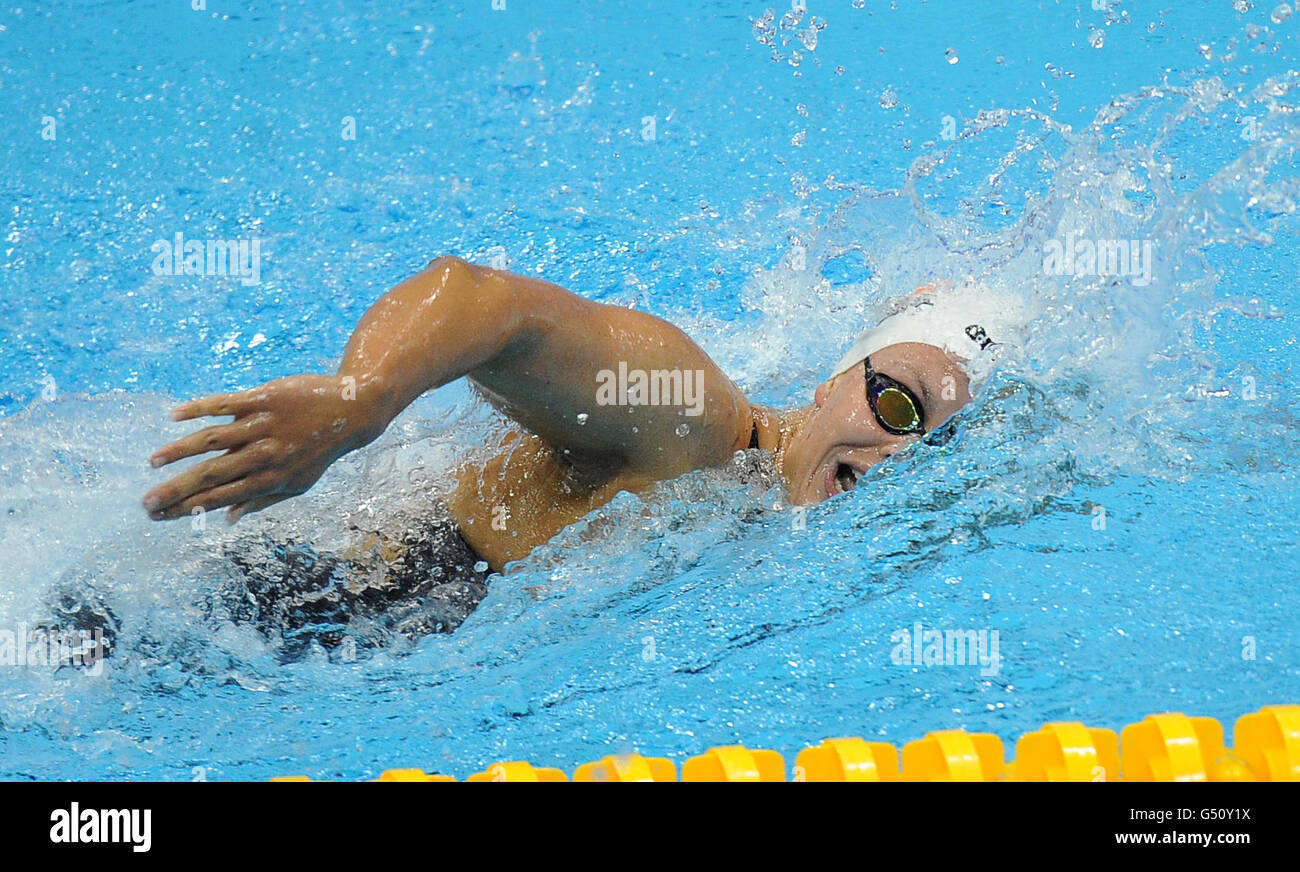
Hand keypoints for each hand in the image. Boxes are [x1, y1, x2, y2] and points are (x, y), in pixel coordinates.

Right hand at [142, 374, 381, 523]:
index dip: (188, 508)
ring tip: (154, 461)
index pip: (221, 498)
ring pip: (214, 438)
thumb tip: (225, 520)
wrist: (351, 410)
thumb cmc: (319, 450)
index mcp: (270, 479)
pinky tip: (175, 416)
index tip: (158, 516)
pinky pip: (226, 403)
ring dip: (181, 450)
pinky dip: (199, 408)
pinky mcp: (264, 398)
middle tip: (146, 502)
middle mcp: (264, 454)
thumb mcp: (297, 483)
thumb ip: (260, 501)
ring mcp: (263, 424)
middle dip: (177, 490)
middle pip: (213, 474)